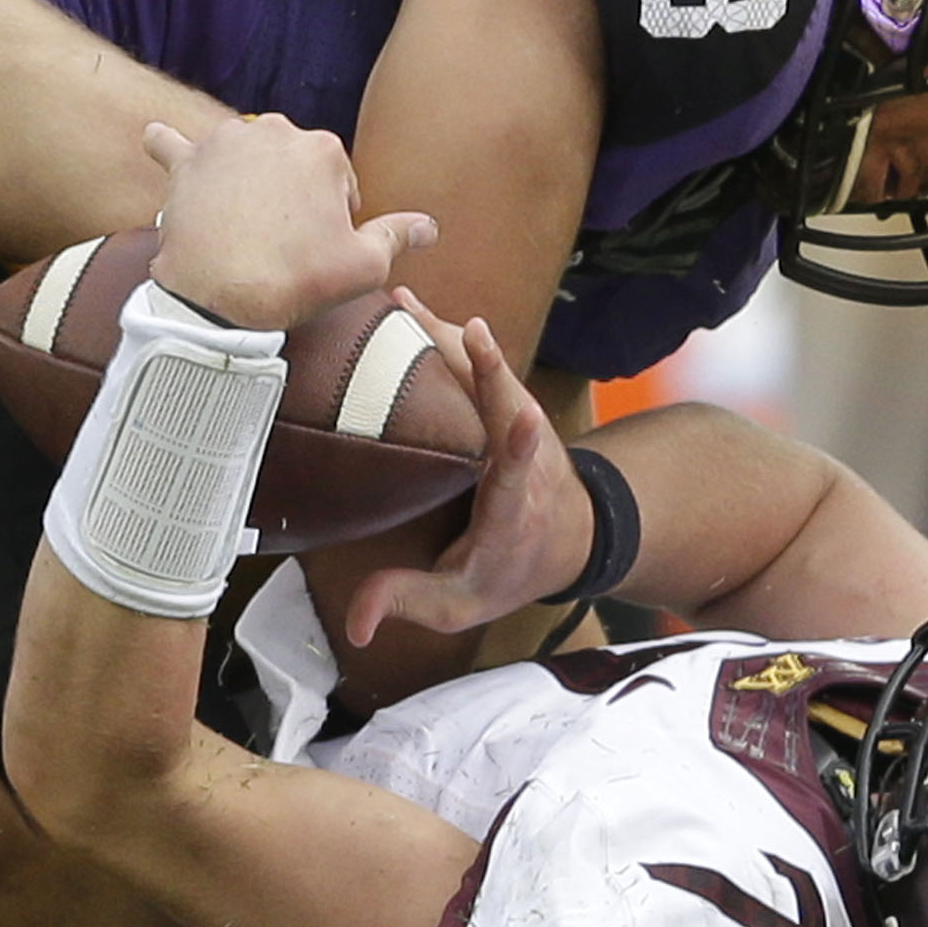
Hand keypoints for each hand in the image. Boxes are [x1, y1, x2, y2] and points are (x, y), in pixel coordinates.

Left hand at [141, 115, 433, 333]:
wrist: (219, 296)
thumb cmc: (295, 279)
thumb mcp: (365, 266)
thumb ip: (398, 236)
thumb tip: (429, 226)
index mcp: (323, 151)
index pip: (338, 180)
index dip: (332, 218)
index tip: (318, 247)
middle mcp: (275, 132)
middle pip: (291, 162)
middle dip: (291, 194)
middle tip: (282, 241)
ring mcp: (225, 143)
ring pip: (242, 154)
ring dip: (242, 174)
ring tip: (238, 216)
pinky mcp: (185, 164)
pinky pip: (171, 145)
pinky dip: (169, 146)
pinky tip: (159, 141)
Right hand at [342, 294, 589, 644]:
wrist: (573, 535)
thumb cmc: (512, 570)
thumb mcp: (461, 604)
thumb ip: (407, 603)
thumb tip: (354, 626)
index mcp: (513, 509)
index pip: (521, 477)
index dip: (522, 448)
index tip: (526, 420)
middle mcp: (524, 455)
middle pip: (507, 403)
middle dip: (481, 364)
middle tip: (437, 325)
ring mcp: (519, 421)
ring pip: (489, 370)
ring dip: (446, 334)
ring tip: (400, 300)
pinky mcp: (507, 401)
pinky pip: (476, 362)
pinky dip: (444, 334)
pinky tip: (404, 308)